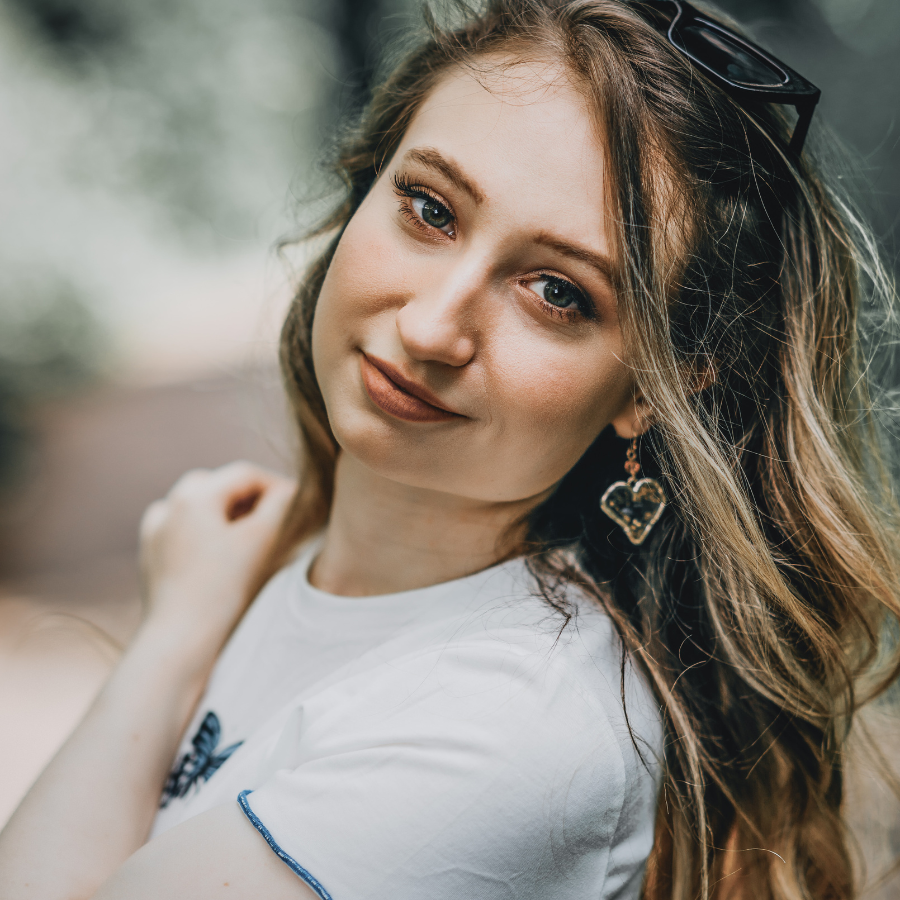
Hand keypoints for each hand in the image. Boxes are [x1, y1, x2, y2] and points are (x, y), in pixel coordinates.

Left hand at [139, 462, 295, 650]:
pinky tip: (222, 555)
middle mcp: (168, 506)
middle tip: (277, 517)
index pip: (245, 474)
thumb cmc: (223, 589)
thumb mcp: (261, 540)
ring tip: (252, 536)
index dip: (277, 484)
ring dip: (227, 514)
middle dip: (250, 497)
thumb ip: (281, 505)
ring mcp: (155, 531)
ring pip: (199, 508)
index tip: (299, 502)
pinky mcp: (151, 556)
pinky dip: (206, 533)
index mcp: (194, 495)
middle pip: (219, 486)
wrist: (180, 640)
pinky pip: (183, 531)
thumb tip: (290, 490)